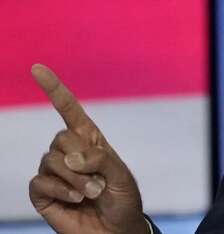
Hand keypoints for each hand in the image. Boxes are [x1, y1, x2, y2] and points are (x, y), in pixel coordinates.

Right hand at [29, 64, 149, 233]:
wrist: (115, 230)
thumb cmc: (122, 199)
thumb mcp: (121, 175)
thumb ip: (100, 160)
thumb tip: (70, 158)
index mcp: (89, 140)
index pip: (68, 109)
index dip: (54, 88)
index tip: (37, 69)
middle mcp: (68, 152)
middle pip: (61, 138)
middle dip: (82, 161)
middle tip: (98, 182)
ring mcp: (54, 172)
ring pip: (51, 161)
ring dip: (75, 180)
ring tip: (91, 194)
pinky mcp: (42, 193)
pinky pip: (40, 182)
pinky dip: (61, 191)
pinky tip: (75, 200)